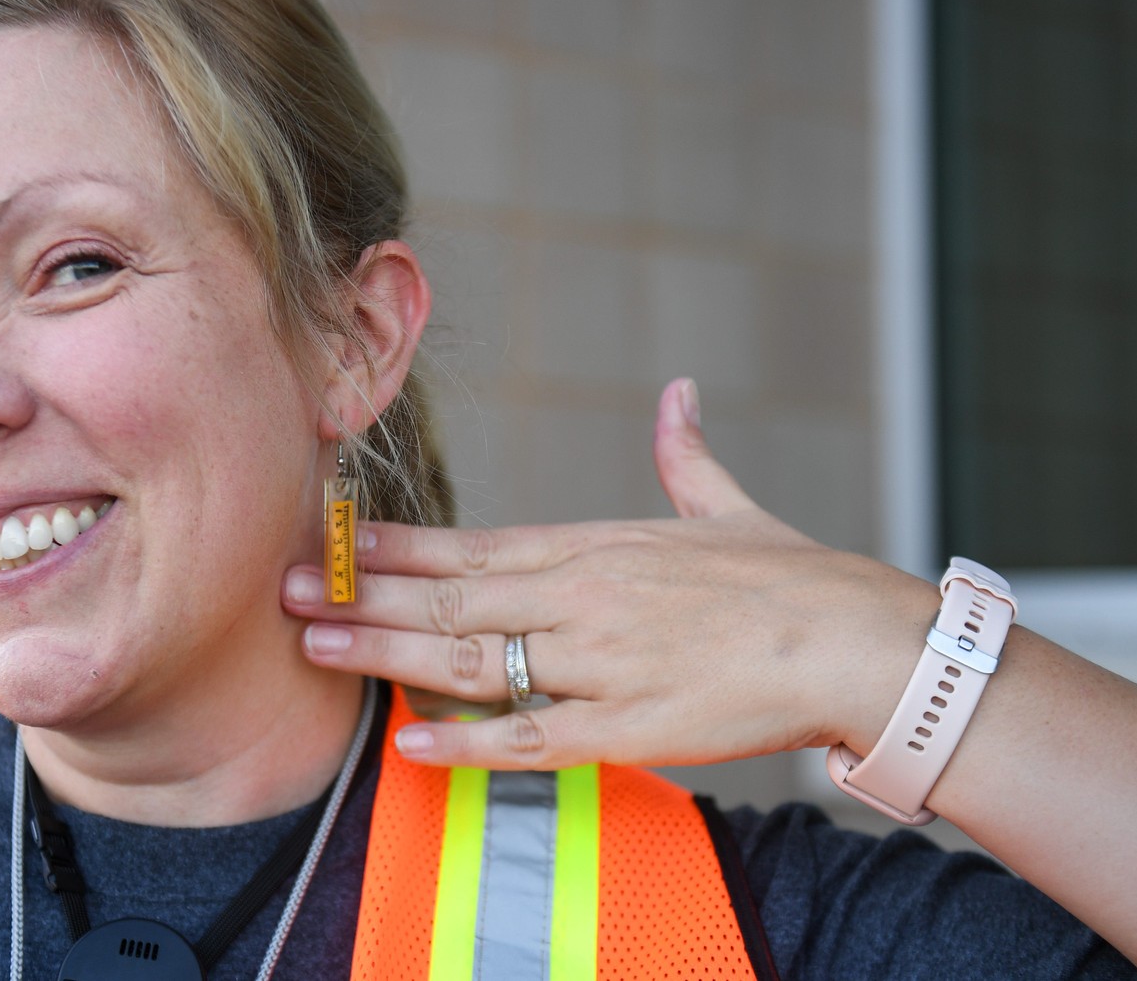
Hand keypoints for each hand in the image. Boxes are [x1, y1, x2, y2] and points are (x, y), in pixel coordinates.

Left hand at [284, 378, 939, 768]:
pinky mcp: (626, 727)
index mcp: (593, 546)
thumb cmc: (789, 577)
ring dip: (384, 653)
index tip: (329, 539)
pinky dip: (466, 741)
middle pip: (447, 596)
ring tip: (314, 645)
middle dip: (358, 594)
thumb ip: (683, 453)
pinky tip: (408, 741)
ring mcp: (597, 662)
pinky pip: (529, 739)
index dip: (392, 545)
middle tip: (282, 591)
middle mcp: (580, 597)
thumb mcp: (725, 507)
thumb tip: (677, 396)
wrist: (853, 640)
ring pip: (470, 660)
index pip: (469, 543)